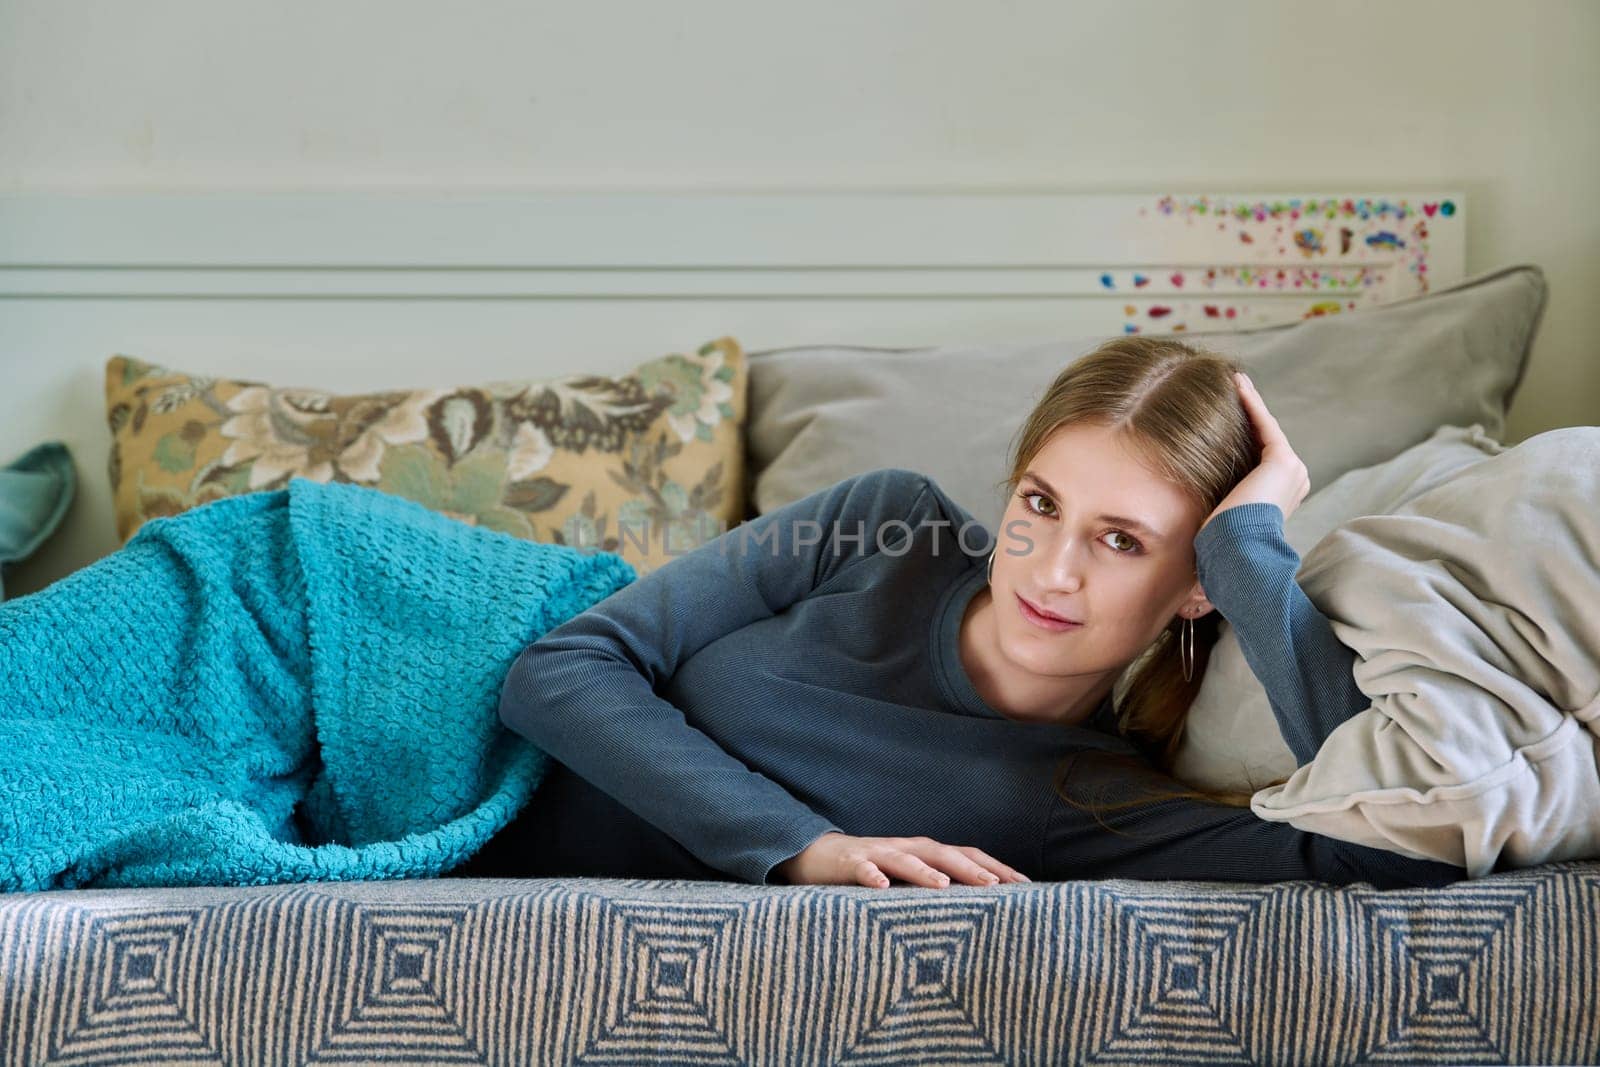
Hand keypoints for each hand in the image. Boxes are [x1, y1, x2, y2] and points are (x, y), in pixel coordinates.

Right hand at [774, 832, 1031, 887]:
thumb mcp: (907, 881)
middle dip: (969, 869)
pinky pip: (861, 868)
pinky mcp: (848, 863)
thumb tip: (980, 912)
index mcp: (924, 853)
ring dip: (924, 871)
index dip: (994, 867)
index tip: (1025, 886)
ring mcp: (877, 853)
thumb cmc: (870, 873)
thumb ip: (936, 890)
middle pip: (942, 854)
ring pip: (904, 858)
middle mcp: (906, 848)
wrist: (816, 855)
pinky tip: (880, 886)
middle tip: (996, 886)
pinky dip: (871, 875)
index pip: (966, 855)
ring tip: (943, 886)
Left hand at [1200, 372, 1310, 532]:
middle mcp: (1294, 482)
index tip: (1227, 413)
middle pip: (1265, 439)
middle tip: (1233, 385)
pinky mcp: (1284, 461)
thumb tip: (1194, 505)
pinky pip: (1264, 424)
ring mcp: (1293, 471)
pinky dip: (1251, 403)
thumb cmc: (1225, 543)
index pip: (1260, 456)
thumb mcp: (1222, 516)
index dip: (1245, 432)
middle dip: (1249, 413)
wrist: (1238, 552)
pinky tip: (1237, 384)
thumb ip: (1220, 500)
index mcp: (1281, 495)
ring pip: (1265, 429)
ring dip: (1250, 402)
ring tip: (1234, 379)